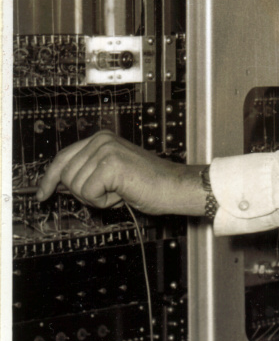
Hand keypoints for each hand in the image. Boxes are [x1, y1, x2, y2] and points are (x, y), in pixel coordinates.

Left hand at [36, 131, 205, 216]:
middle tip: (110, 193)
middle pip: (66, 175)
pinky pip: (88, 193)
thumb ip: (88, 172)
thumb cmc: (149, 183)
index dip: (50, 178)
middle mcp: (101, 140)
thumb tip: (59, 184)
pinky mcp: (110, 164)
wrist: (174, 187)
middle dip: (84, 193)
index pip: (63, 157)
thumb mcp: (112, 174)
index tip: (43, 193)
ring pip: (76, 186)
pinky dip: (103, 202)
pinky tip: (121, 194)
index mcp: (101, 139)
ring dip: (96, 198)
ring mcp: (105, 150)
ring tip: (119, 192)